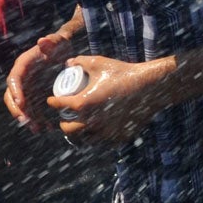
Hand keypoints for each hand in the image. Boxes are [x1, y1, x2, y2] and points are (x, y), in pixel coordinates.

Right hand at [4, 33, 72, 130]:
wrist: (65, 51)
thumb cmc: (60, 45)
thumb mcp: (57, 42)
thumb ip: (51, 41)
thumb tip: (42, 41)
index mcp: (23, 65)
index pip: (14, 79)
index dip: (15, 91)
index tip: (20, 103)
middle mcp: (22, 77)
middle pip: (12, 95)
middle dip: (17, 110)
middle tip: (25, 121)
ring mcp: (28, 87)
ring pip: (22, 106)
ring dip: (28, 118)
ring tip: (37, 129)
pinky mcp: (35, 94)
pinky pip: (33, 109)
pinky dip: (38, 119)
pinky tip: (46, 128)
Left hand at [46, 54, 175, 144]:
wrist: (149, 86)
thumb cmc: (123, 73)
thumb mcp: (99, 62)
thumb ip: (80, 61)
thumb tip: (68, 63)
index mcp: (83, 104)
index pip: (60, 106)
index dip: (53, 102)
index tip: (52, 101)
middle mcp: (92, 122)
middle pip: (68, 129)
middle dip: (63, 123)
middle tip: (65, 117)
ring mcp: (105, 132)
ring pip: (84, 139)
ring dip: (78, 134)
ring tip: (78, 127)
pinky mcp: (118, 137)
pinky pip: (102, 142)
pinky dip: (96, 138)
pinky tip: (94, 133)